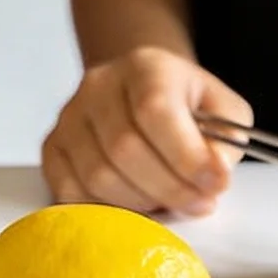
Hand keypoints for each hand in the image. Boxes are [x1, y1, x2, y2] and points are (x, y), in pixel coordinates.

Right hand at [39, 46, 251, 218]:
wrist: (139, 91)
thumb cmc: (184, 105)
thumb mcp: (222, 110)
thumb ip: (225, 141)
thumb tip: (212, 175)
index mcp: (145, 66)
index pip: (156, 111)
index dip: (187, 157)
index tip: (216, 185)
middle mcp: (99, 85)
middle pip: (124, 149)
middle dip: (169, 189)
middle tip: (198, 203)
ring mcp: (69, 116)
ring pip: (97, 176)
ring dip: (141, 204)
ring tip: (168, 203)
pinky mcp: (52, 147)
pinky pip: (69, 192)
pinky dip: (104, 211)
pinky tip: (133, 204)